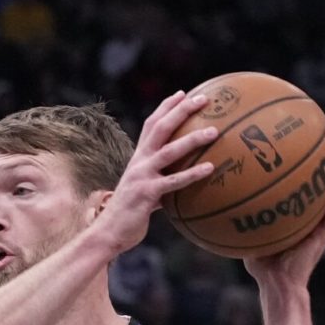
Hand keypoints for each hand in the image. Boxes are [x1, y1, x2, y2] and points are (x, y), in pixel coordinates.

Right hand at [96, 91, 218, 252]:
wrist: (109, 232)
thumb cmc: (129, 213)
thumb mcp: (144, 189)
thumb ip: (162, 180)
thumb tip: (184, 182)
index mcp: (138, 157)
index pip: (151, 124)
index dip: (166, 107)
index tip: (183, 93)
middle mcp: (139, 161)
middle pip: (160, 128)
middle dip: (181, 110)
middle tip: (203, 99)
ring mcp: (142, 176)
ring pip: (169, 151)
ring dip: (192, 139)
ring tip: (215, 131)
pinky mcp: (146, 193)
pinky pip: (173, 181)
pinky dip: (192, 174)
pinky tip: (210, 168)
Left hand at [244, 142, 324, 288]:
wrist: (277, 285)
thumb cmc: (261, 263)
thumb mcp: (248, 232)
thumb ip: (238, 216)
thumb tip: (215, 199)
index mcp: (299, 213)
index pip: (307, 184)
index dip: (308, 165)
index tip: (304, 143)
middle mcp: (313, 215)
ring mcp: (321, 223)